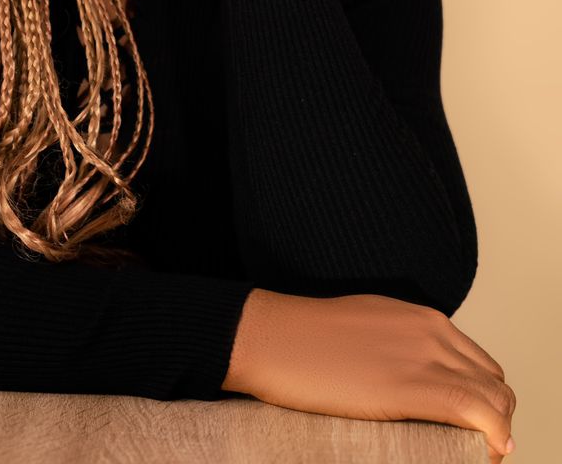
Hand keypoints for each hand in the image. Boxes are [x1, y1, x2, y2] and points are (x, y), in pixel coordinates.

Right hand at [223, 289, 516, 463]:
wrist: (271, 338)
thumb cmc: (303, 340)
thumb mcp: (364, 329)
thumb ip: (396, 348)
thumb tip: (408, 383)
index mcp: (420, 318)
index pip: (478, 364)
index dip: (484, 400)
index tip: (471, 429)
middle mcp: (432, 332)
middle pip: (493, 382)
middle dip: (493, 417)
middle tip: (474, 448)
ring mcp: (425, 357)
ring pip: (495, 398)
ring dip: (495, 429)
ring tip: (475, 455)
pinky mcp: (413, 387)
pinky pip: (478, 412)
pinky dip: (495, 435)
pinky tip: (488, 452)